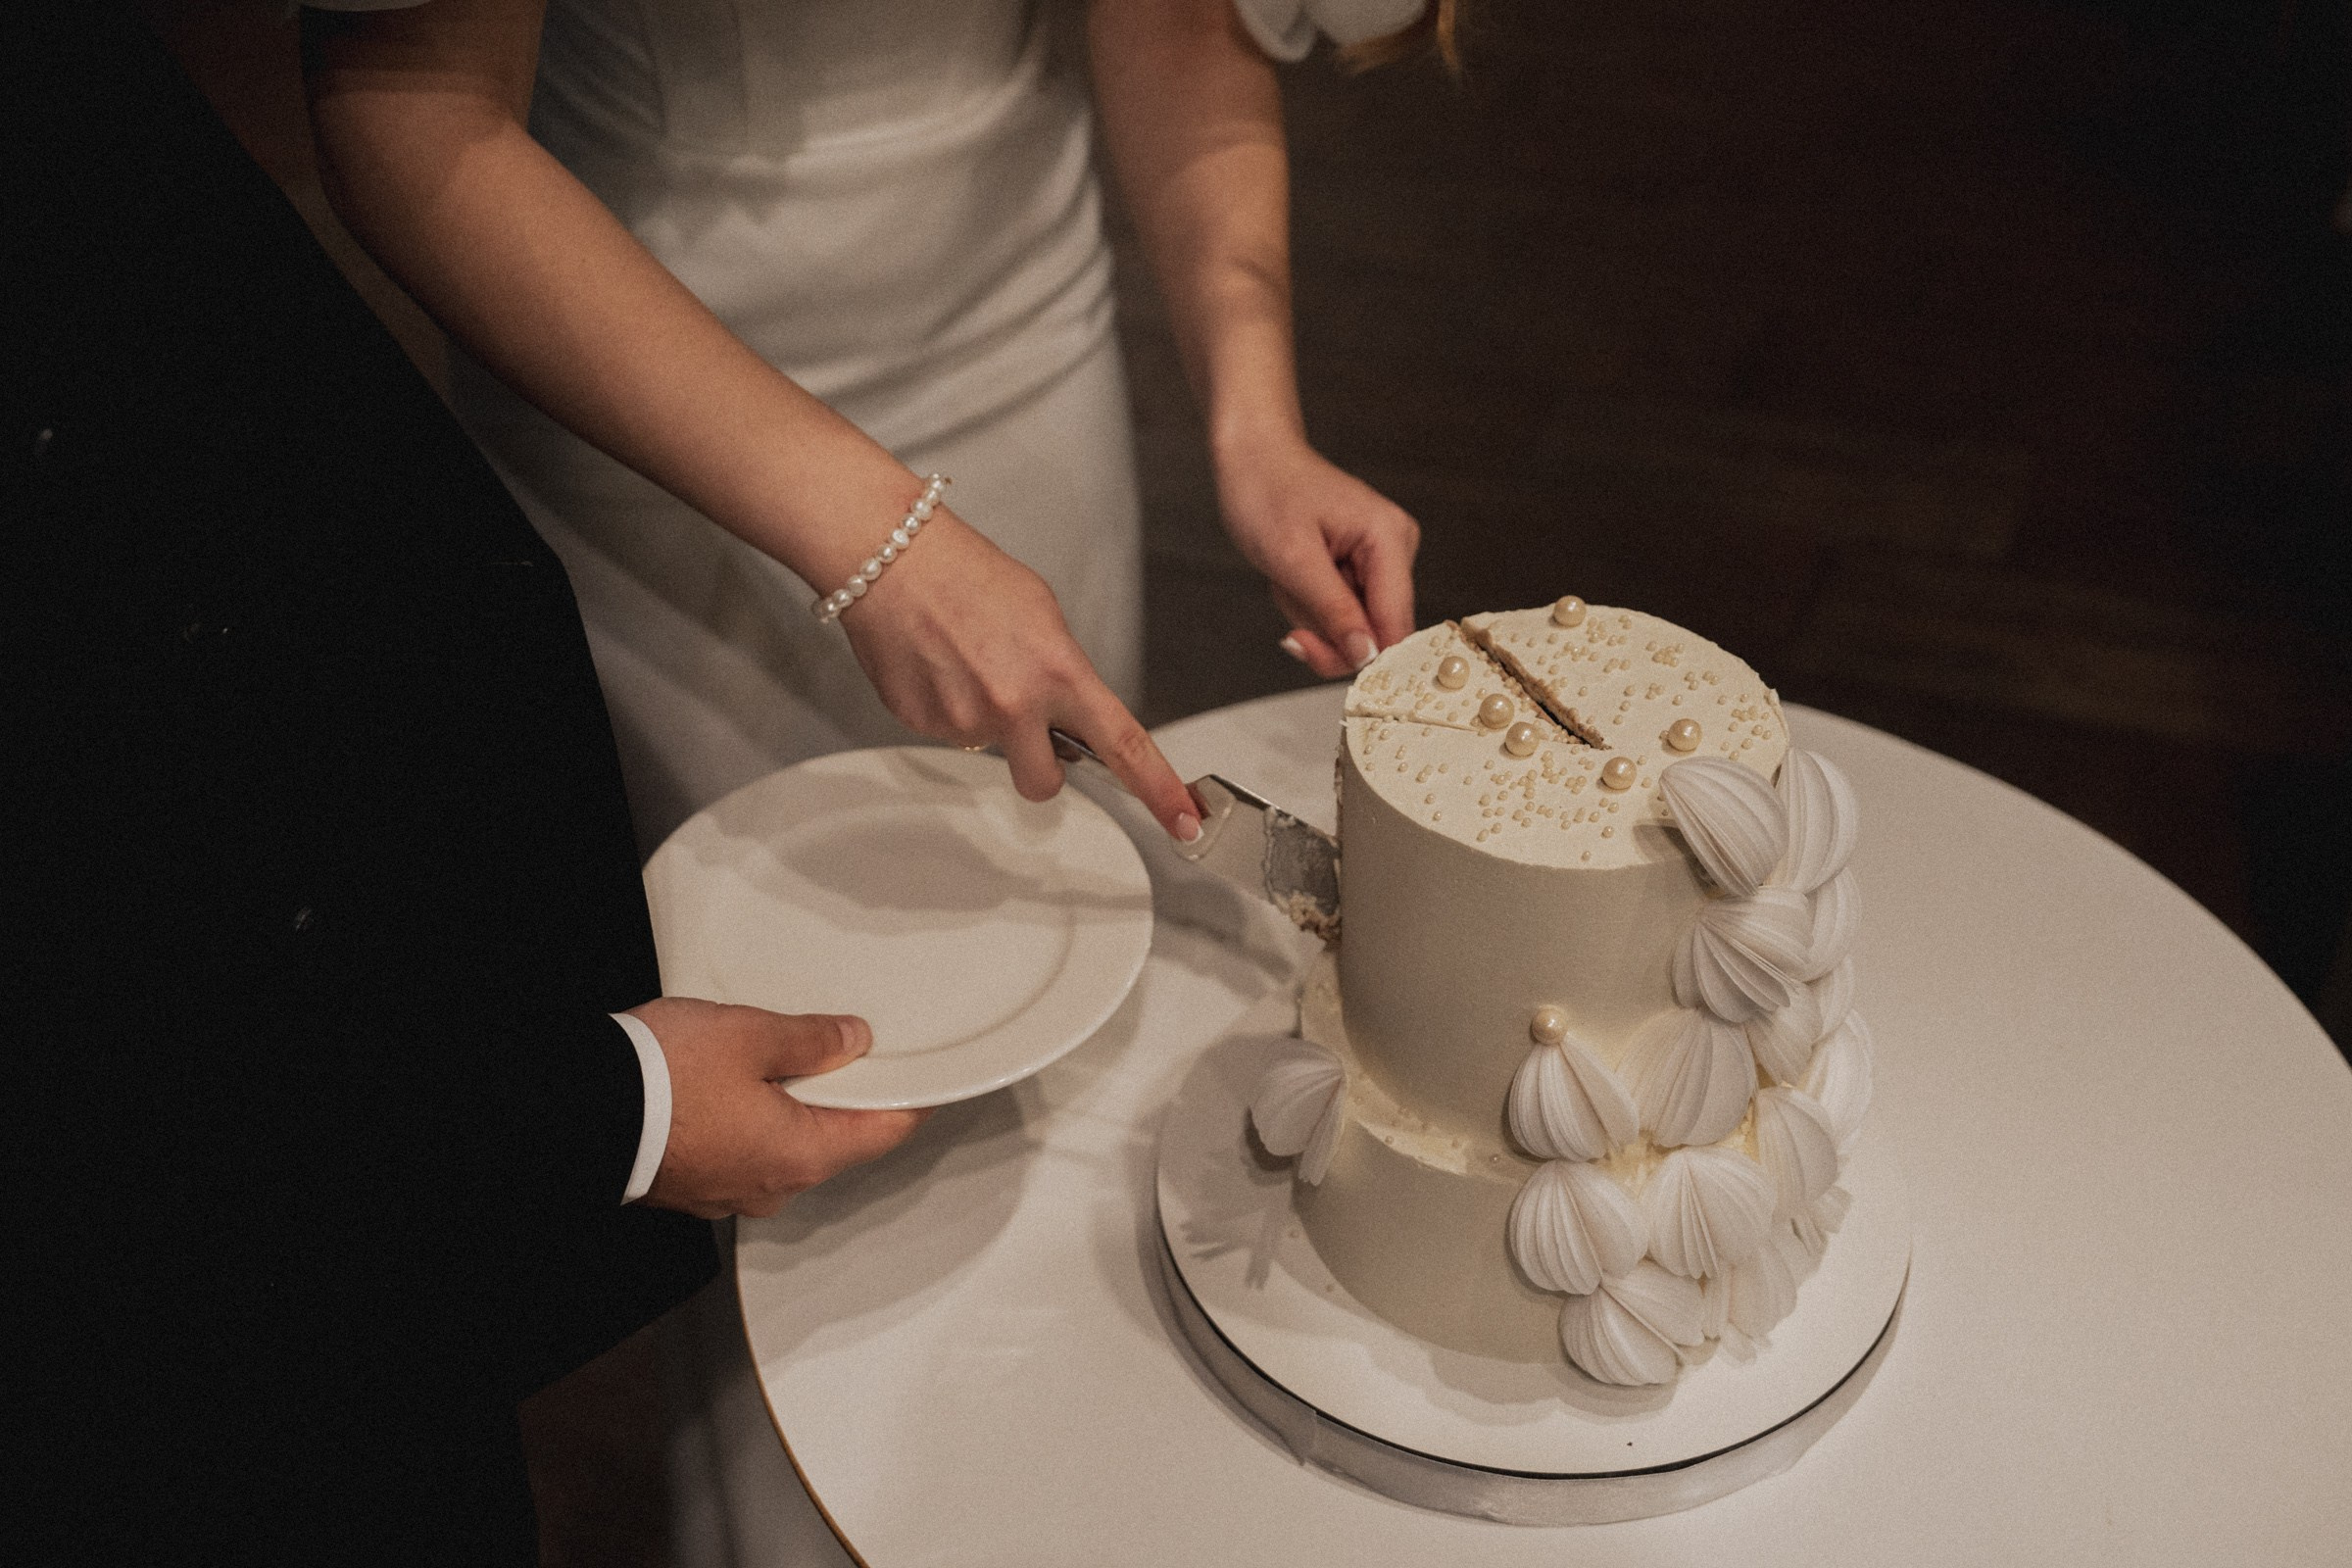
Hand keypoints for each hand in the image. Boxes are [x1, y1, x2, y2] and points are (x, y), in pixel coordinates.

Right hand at [628, 998, 927, 1218]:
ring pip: (786, 1146)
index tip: (927, 1076)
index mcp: (801, 1155)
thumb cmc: (663, 1078)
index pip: (884, 1132)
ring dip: (795, 1106)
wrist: (573, 1114)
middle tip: (853, 1050)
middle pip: (835, 1140)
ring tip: (788, 1056)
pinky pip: (743, 1152)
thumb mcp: (750, 1035)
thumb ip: (811, 1039)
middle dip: (846, 1096)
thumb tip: (853, 1039)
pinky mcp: (693, 1186)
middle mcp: (772, 1187)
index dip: (911, 1098)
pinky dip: (754, 1119)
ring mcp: (729, 1193)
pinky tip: (739, 1083)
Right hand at [842, 511, 1203, 840]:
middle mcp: (1014, 705)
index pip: (1124, 745)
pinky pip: (949, 734)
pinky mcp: (922, 725)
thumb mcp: (1043, 615)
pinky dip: (947, 707)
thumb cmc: (966, 573)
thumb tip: (1070, 713)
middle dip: (1041, 766)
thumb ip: (1064, 674)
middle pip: (1044, 784)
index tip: (1184, 819)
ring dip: (986, 721)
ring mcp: (965, 721)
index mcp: (1059, 672)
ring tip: (966, 664)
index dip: (1159, 789)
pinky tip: (938, 667)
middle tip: (1024, 722)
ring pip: (990, 751)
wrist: (890, 559)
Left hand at [1215, 430, 1419, 678]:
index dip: (1359, 653)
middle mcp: (1395, 549)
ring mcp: (1380, 558)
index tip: (1309, 649)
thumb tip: (1366, 656)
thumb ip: (1334, 611)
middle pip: (1375, 631)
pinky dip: (1309, 603)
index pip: (1396, 625)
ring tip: (1288, 577)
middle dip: (1324, 628)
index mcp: (1389, 540)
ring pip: (1353, 625)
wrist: (1252, 457)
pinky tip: (1294, 576)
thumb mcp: (1293, 559)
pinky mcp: (1362, 565)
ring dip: (1310, 614)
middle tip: (1288, 599)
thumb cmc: (1266, 491)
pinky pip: (1340, 610)